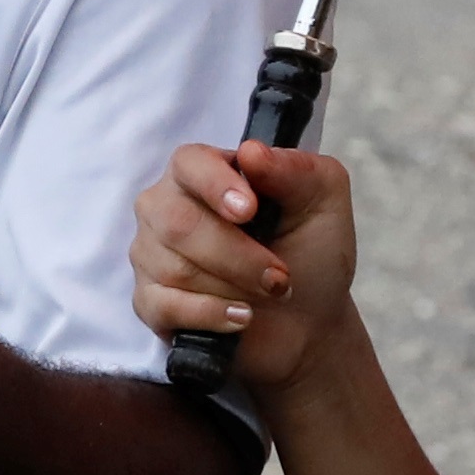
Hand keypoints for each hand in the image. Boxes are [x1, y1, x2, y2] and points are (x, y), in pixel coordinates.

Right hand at [127, 140, 356, 393]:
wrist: (312, 320)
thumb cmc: (312, 252)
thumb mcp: (324, 202)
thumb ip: (296, 170)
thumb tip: (250, 153)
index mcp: (205, 171)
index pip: (189, 163)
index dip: (215, 185)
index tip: (250, 211)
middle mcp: (168, 206)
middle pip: (178, 223)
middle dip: (237, 255)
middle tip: (278, 277)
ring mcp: (153, 254)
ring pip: (174, 268)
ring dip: (234, 287)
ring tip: (269, 295)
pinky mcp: (150, 301)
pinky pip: (164, 306)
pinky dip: (210, 314)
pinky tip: (241, 317)